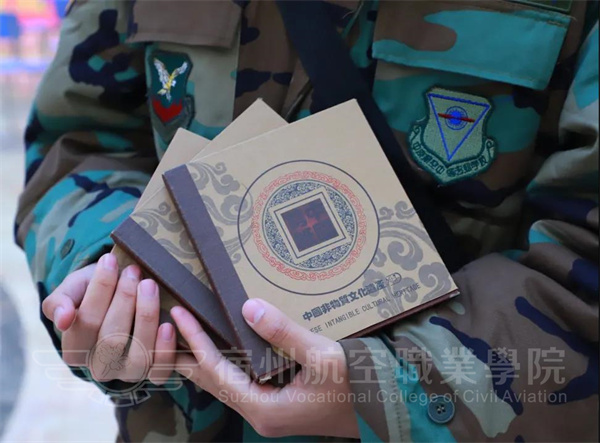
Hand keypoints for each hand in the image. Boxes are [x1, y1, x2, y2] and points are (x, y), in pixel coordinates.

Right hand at [41, 253, 174, 383]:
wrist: (125, 296)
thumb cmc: (95, 291)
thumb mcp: (73, 290)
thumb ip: (59, 302)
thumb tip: (63, 319)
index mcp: (74, 351)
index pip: (85, 322)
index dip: (99, 291)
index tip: (110, 261)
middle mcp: (100, 369)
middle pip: (112, 338)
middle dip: (124, 300)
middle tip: (133, 271)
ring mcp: (129, 374)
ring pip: (138, 356)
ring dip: (146, 317)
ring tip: (150, 285)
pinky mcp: (155, 374)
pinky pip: (160, 371)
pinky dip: (166, 349)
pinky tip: (168, 325)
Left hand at [170, 299, 358, 438]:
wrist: (382, 410)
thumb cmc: (356, 387)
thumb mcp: (323, 356)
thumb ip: (284, 333)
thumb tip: (248, 308)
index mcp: (264, 407)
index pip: (216, 371)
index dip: (196, 341)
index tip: (179, 314)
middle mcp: (259, 414)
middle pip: (212, 382)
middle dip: (188, 354)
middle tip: (166, 326)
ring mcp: (267, 411)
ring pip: (224, 384)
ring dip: (204, 359)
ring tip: (183, 336)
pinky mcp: (276, 404)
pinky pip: (239, 383)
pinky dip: (224, 364)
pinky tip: (220, 349)